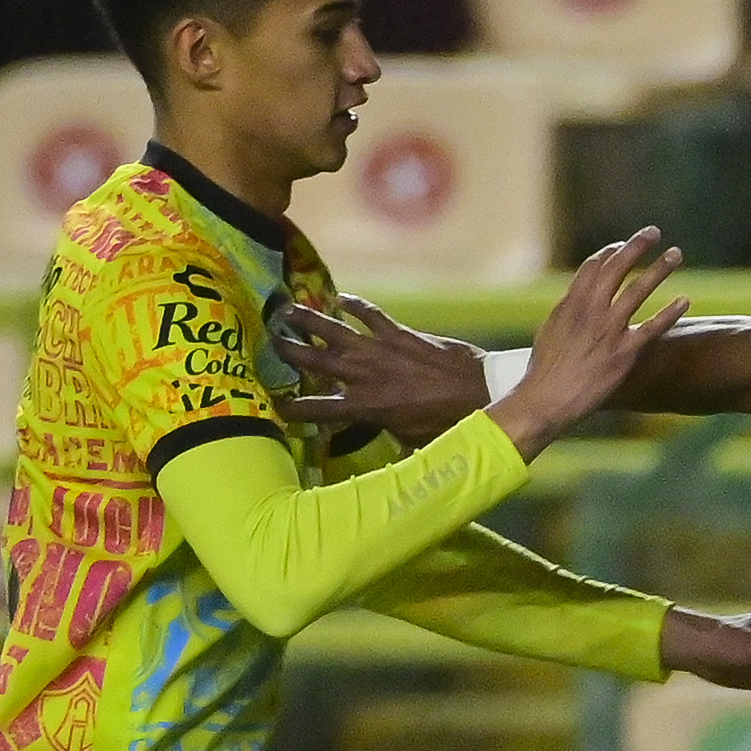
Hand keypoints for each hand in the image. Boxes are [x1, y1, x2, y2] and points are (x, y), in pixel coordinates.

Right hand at [275, 294, 491, 444]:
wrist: (485, 394)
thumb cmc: (451, 427)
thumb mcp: (413, 444)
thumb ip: (387, 440)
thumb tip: (377, 453)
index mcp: (366, 409)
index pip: (316, 411)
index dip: (292, 409)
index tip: (272, 405)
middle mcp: (366, 376)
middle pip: (315, 361)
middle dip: (288, 350)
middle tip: (266, 338)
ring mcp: (382, 350)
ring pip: (335, 330)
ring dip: (309, 318)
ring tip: (286, 307)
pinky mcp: (401, 333)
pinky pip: (371, 314)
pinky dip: (353, 303)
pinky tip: (339, 296)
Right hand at [485, 229, 687, 458]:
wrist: (546, 399)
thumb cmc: (545, 370)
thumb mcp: (551, 330)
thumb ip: (569, 310)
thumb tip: (578, 298)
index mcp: (571, 302)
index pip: (594, 266)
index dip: (611, 252)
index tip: (623, 245)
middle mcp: (591, 310)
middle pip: (618, 268)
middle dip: (637, 246)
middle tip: (653, 232)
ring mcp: (609, 330)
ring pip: (639, 290)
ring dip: (660, 269)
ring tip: (676, 254)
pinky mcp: (624, 353)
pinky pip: (652, 327)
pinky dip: (670, 312)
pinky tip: (685, 300)